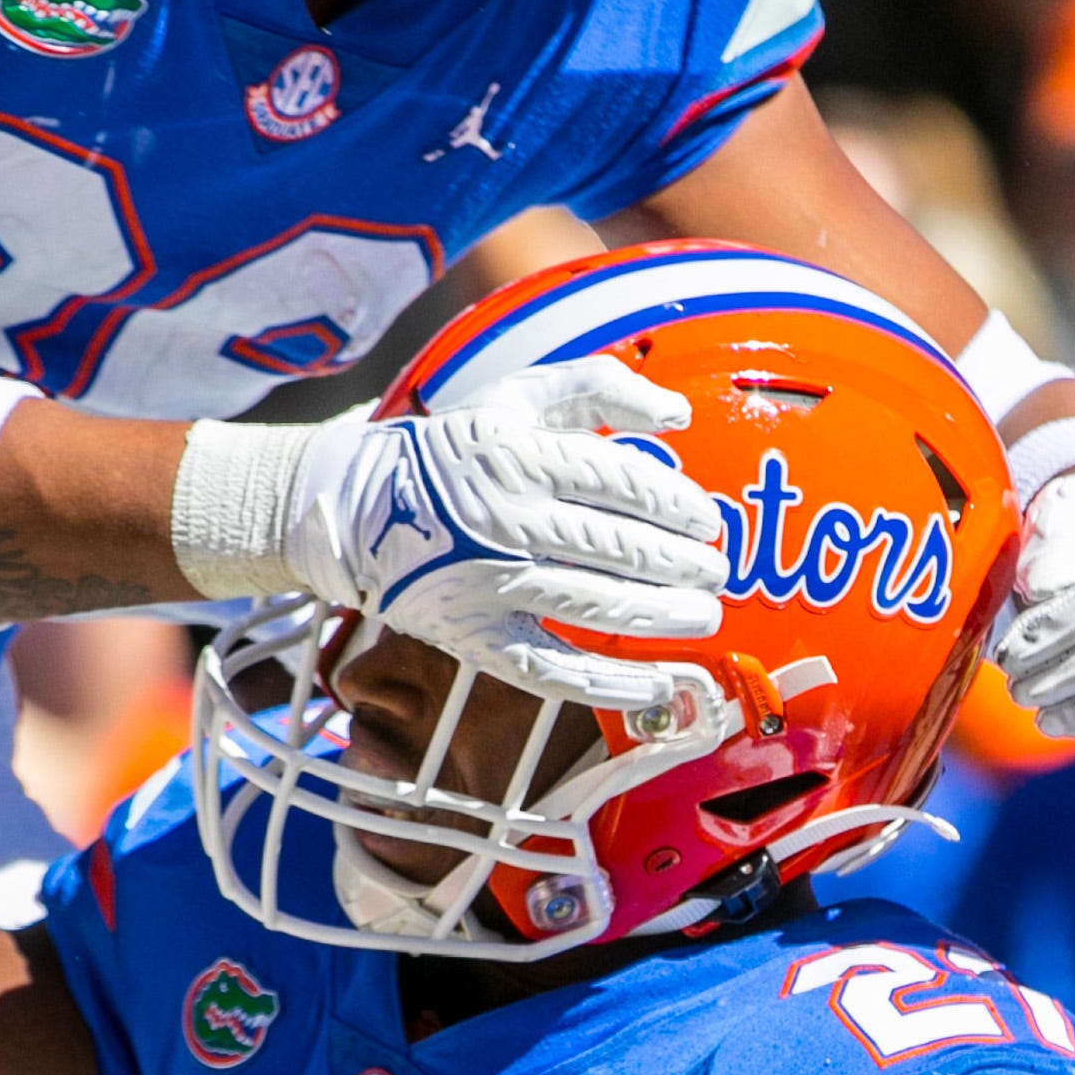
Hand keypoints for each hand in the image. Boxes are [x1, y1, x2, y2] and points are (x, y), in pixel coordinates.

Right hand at [276, 361, 729, 693]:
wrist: (358, 508)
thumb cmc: (453, 451)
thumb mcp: (516, 396)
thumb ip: (598, 388)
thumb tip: (679, 419)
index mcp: (522, 457)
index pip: (623, 483)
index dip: (676, 505)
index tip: (706, 521)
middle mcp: (509, 521)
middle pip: (620, 547)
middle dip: (681, 565)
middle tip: (716, 572)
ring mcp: (491, 584)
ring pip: (597, 607)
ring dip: (663, 617)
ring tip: (704, 617)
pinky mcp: (475, 637)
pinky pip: (553, 670)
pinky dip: (610, 685)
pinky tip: (659, 685)